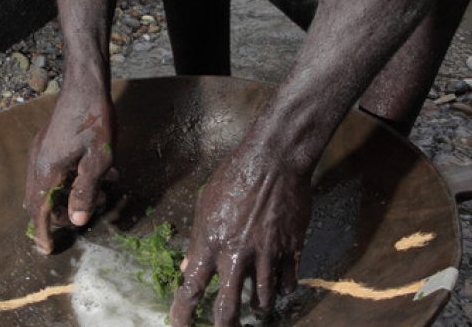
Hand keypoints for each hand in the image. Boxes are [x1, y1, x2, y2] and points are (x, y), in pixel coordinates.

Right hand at [24, 86, 115, 253]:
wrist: (85, 84)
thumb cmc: (95, 120)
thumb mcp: (99, 159)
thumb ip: (86, 190)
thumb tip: (76, 221)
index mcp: (47, 170)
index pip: (39, 210)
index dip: (42, 233)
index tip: (46, 251)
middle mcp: (37, 162)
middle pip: (38, 201)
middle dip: (56, 215)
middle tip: (79, 219)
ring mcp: (40, 151)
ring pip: (45, 186)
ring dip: (66, 196)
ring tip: (97, 195)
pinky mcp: (47, 142)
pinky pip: (51, 171)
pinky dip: (67, 181)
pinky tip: (95, 174)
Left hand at [170, 138, 311, 325]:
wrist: (273, 161)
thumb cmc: (234, 176)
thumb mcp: (205, 206)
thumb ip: (197, 241)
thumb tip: (185, 268)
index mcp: (210, 244)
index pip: (190, 289)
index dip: (182, 314)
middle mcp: (236, 255)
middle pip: (228, 308)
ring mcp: (265, 255)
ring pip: (262, 299)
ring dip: (259, 307)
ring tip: (258, 310)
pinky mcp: (290, 249)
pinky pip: (287, 281)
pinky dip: (282, 288)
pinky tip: (280, 287)